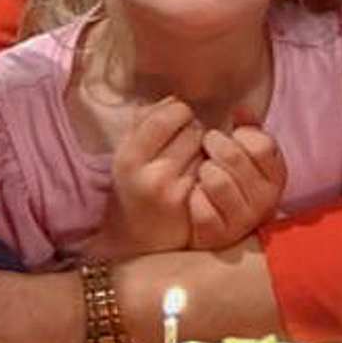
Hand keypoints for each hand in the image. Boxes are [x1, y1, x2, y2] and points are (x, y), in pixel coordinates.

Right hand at [102, 97, 204, 253]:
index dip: (178, 112)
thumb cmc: (133, 189)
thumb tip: (172, 99)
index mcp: (128, 157)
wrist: (135, 243)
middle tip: (185, 144)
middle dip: (194, 132)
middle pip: (193, 130)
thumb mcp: (127, 154)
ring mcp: (177, 194)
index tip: (176, 120)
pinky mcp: (196, 207)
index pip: (167, 114)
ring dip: (206, 150)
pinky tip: (201, 179)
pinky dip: (212, 170)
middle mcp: (151, 176)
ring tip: (192, 162)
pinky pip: (214, 171)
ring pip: (208, 150)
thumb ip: (144, 122)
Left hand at [188, 118, 286, 248]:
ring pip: (217, 181)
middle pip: (235, 157)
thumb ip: (248, 128)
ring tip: (202, 174)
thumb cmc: (229, 177)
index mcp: (276, 176)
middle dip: (215, 145)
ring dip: (204, 171)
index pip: (262, 146)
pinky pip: (202, 209)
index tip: (231, 135)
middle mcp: (266, 201)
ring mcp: (243, 221)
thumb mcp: (244, 150)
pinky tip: (194, 197)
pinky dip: (194, 199)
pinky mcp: (218, 237)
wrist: (209, 222)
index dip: (241, 135)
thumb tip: (240, 110)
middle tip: (208, 147)